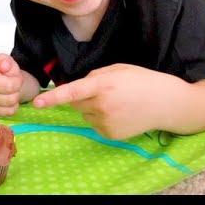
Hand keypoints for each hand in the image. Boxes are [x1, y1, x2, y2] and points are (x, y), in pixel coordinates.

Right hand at [0, 54, 23, 116]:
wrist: (9, 82)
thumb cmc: (6, 71)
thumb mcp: (8, 62)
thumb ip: (5, 60)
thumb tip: (4, 66)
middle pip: (7, 87)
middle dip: (15, 83)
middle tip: (14, 80)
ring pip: (10, 100)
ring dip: (15, 95)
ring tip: (12, 90)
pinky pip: (9, 111)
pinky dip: (14, 106)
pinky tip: (9, 98)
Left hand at [32, 63, 168, 139]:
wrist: (167, 103)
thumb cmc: (142, 81)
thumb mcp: (118, 69)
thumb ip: (94, 75)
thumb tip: (78, 85)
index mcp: (103, 85)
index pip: (72, 92)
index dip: (53, 98)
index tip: (37, 104)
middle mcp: (102, 105)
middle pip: (75, 103)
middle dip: (81, 97)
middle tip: (102, 91)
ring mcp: (106, 122)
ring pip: (84, 114)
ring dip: (92, 108)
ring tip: (116, 102)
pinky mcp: (110, 135)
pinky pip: (94, 125)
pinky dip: (101, 119)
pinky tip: (119, 113)